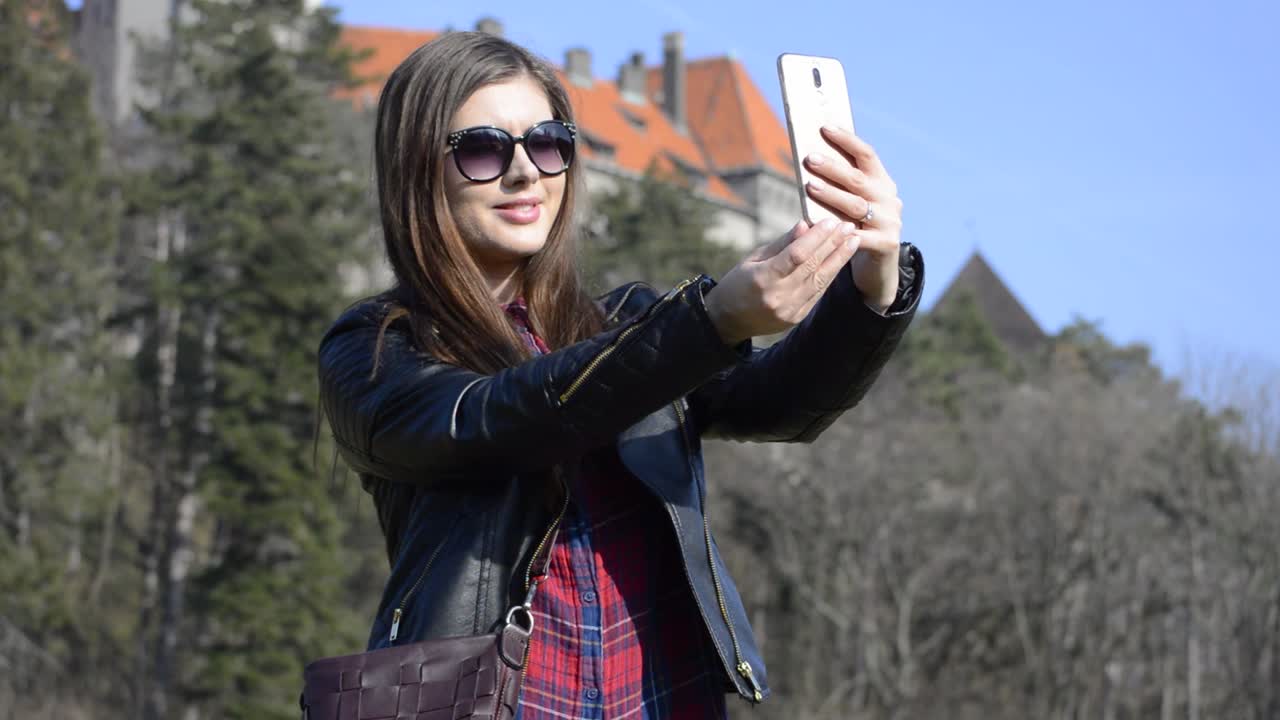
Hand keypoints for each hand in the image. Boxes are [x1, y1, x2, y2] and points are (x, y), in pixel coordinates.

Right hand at [704, 219, 861, 344]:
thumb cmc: (738, 283)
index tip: (831, 221)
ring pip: (820, 280)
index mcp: (762, 279)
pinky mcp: (796, 318)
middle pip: (812, 266)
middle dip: (833, 244)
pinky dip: (830, 275)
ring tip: (853, 240)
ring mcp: (789, 310)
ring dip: (839, 259)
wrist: (728, 321)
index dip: (816, 237)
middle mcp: (778, 297)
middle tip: (849, 226)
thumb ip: (782, 244)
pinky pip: (817, 293)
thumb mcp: (753, 259)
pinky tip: (840, 260)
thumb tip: (805, 224)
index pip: (796, 255)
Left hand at [803, 127, 902, 310]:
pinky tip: (824, 226)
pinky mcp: (887, 244)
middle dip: (833, 168)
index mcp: (882, 181)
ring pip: (856, 206)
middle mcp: (889, 198)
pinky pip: (859, 236)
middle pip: (858, 179)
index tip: (824, 128)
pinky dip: (841, 231)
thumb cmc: (857, 226)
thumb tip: (810, 158)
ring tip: (810, 186)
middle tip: (809, 159)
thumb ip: (840, 183)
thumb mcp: (853, 201)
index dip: (846, 140)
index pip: (866, 154)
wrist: (879, 265)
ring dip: (832, 195)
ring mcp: (890, 221)